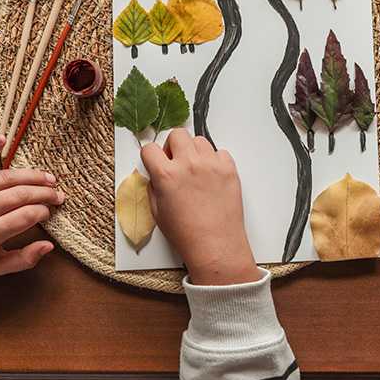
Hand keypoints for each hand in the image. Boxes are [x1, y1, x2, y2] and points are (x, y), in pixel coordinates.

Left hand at [0, 135, 62, 275]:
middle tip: (58, 195)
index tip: (48, 213)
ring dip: (31, 175)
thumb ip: (22, 259)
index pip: (28, 215)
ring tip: (47, 178)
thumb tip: (48, 245)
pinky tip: (1, 139)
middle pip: (22, 194)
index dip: (44, 211)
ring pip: (6, 177)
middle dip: (45, 193)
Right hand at [141, 129, 258, 285]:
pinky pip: (220, 153)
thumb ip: (154, 186)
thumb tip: (155, 174)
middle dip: (173, 146)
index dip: (150, 156)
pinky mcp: (230, 169)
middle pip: (177, 134)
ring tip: (196, 171)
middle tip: (176, 162)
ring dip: (194, 151)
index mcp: (166, 175)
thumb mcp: (157, 211)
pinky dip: (215, 160)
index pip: (150, 148)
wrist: (216, 245)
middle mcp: (189, 164)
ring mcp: (212, 165)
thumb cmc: (186, 233)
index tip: (155, 162)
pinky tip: (212, 177)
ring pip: (200, 140)